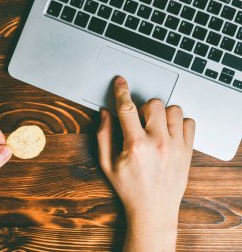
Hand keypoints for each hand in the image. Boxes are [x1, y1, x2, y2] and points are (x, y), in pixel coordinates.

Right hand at [97, 77, 194, 250]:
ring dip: (161, 113)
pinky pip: (189, 122)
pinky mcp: (187, 151)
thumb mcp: (107, 164)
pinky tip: (169, 133)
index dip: (121, 91)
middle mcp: (158, 143)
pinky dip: (179, 123)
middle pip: (153, 104)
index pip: (126, 108)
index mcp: (135, 145)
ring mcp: (176, 146)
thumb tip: (105, 114)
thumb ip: (103, 136)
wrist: (154, 210)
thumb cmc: (129, 188)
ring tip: (155, 127)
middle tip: (138, 121)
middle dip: (143, 107)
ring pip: (173, 109)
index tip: (120, 81)